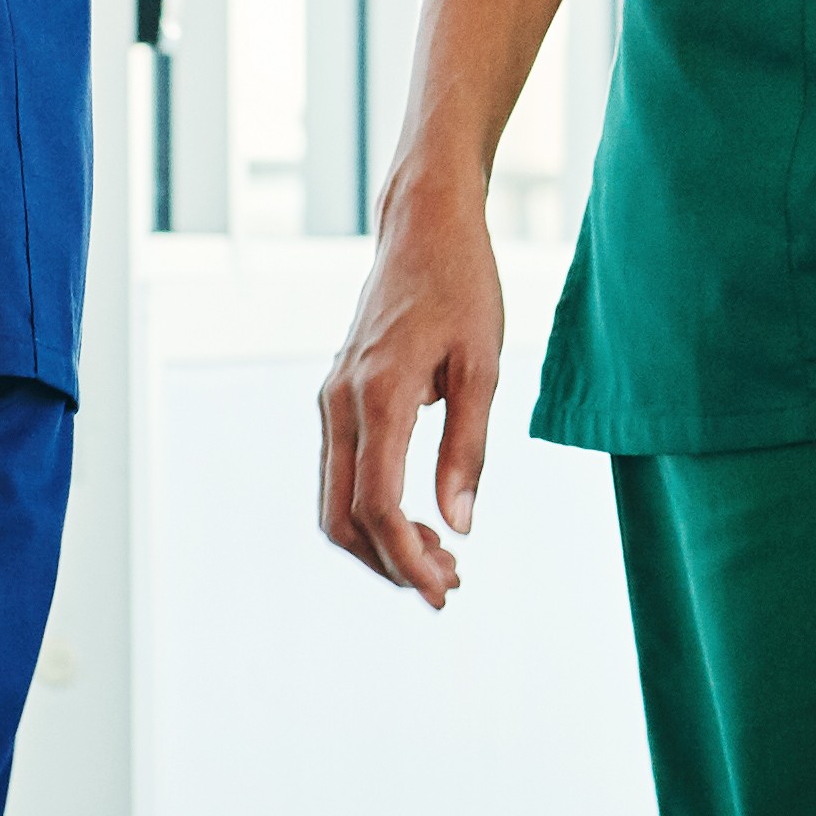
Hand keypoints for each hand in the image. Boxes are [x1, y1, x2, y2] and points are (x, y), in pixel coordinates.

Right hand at [319, 182, 506, 606]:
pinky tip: (420, 519)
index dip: (407, 560)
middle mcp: (340, 403)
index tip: (444, 590)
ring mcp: (331, 400)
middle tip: (449, 585)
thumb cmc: (463, 285)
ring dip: (380, 543)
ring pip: (335, 502)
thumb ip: (469, 447)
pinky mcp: (337, 397)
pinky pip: (342, 474)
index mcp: (378, 396)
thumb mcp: (484, 364)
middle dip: (390, 564)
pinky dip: (372, 511)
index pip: (379, 506)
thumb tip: (460, 525)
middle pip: (342, 519)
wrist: (422, 224)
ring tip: (442, 559)